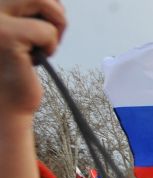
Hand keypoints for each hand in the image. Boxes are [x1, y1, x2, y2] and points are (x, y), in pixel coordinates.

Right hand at [0, 0, 64, 177]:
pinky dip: (51, 46)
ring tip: (42, 45)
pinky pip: (47, 31)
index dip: (47, 4)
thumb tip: (53, 0)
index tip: (47, 23)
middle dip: (55, 11)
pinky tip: (36, 59)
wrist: (6, 102)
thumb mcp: (22, 27)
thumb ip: (31, 9)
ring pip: (44, 2)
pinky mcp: (6, 35)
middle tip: (52, 35)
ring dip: (55, 26)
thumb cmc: (15, 65)